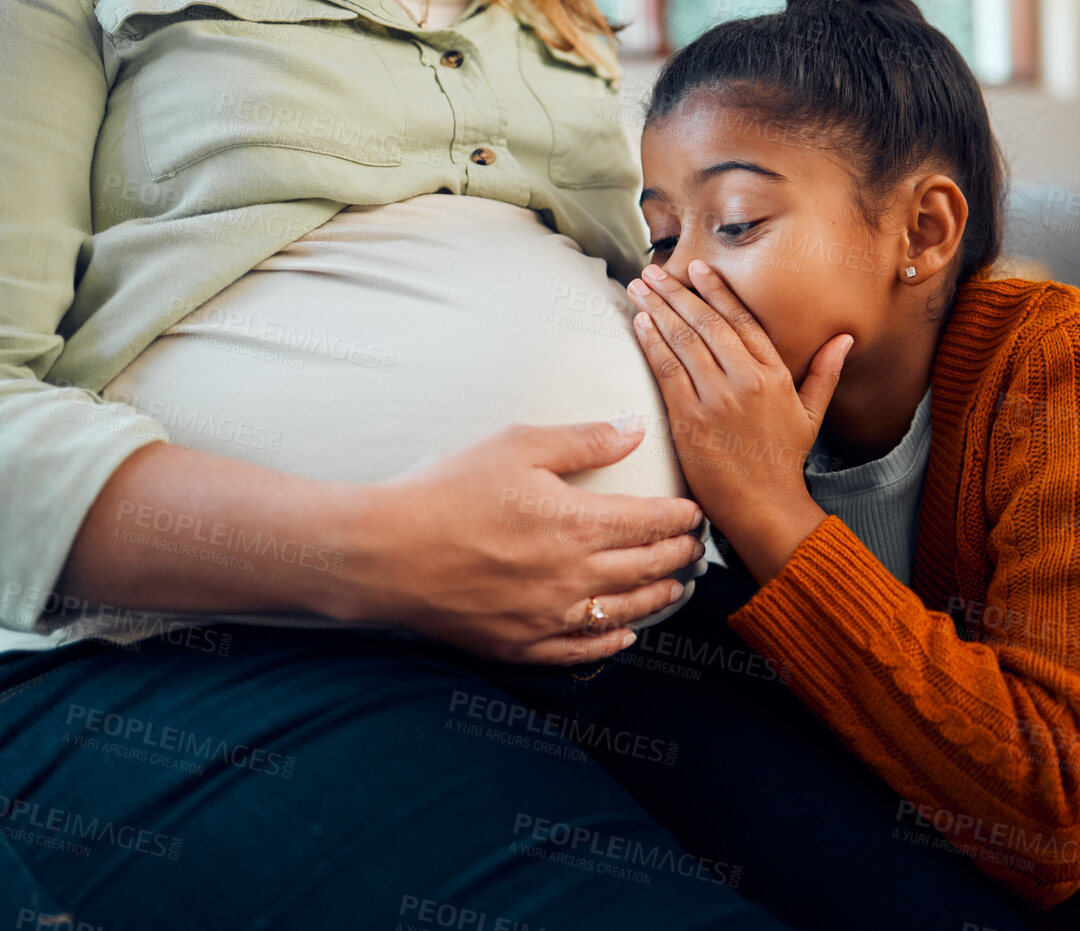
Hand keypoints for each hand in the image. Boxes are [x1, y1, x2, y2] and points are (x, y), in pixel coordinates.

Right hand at [343, 420, 707, 664]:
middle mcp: (574, 577)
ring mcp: (549, 617)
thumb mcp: (516, 446)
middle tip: (694, 549)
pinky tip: (624, 634)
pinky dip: (612, 642)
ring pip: (624, 612)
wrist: (384, 553)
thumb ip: (583, 440)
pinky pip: (581, 651)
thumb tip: (635, 428)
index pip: (652, 523)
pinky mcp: (521, 644)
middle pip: (647, 568)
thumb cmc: (445, 491)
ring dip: (657, 598)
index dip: (681, 518)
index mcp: (578, 523)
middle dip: (678, 557)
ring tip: (674, 587)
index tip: (695, 513)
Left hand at [626, 259, 849, 583]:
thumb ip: (825, 372)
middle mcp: (745, 381)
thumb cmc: (784, 461)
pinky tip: (640, 323)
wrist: (764, 508)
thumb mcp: (811, 414)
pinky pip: (667, 371)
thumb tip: (845, 339)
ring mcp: (716, 399)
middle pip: (706, 323)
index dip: (717, 291)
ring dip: (658, 309)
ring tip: (640, 286)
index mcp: (774, 375)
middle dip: (677, 292)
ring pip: (683, 341)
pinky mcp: (690, 418)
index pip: (741, 320)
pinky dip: (652, 343)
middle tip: (654, 270)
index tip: (697, 269)